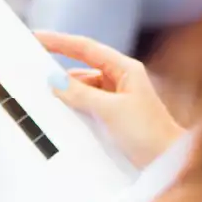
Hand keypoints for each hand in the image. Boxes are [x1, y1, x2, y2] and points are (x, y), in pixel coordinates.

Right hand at [38, 31, 186, 167]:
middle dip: (59, 72)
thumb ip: (81, 94)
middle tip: (34, 73)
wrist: (167, 163)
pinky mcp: (113, 116)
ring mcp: (116, 98)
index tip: (37, 37)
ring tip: (46, 99)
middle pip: (82, 69)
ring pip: (83, 89)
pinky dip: (74, 108)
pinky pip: (87, 106)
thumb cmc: (149, 133)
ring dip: (67, 94)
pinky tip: (62, 116)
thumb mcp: (111, 110)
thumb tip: (54, 80)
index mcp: (125, 69)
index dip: (59, 41)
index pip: (86, 48)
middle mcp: (121, 80)